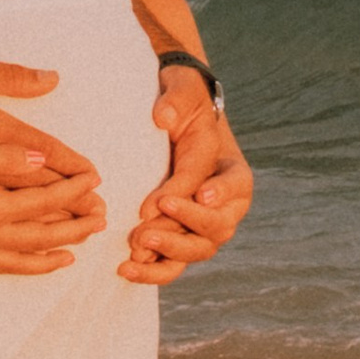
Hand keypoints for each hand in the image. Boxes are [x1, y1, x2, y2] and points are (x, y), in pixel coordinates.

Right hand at [0, 135, 106, 276]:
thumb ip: (6, 156)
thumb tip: (43, 158)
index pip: (47, 200)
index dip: (74, 190)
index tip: (95, 180)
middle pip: (44, 235)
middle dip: (76, 226)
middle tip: (101, 220)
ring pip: (24, 260)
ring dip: (54, 254)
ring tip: (77, 251)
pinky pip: (0, 268)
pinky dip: (24, 268)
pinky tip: (32, 263)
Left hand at [120, 81, 252, 286]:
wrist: (176, 122)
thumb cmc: (184, 103)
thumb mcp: (183, 88)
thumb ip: (177, 99)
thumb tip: (163, 117)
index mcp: (234, 170)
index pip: (223, 186)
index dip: (195, 197)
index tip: (167, 200)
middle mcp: (228, 204)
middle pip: (218, 226)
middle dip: (182, 228)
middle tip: (146, 227)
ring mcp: (206, 224)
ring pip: (198, 250)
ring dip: (167, 252)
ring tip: (134, 248)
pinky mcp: (183, 237)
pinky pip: (175, 262)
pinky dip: (154, 269)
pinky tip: (125, 268)